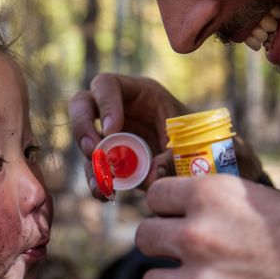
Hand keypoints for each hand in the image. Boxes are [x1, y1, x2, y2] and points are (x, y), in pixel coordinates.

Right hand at [69, 74, 187, 197]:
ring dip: (90, 162)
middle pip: (81, 104)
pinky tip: (104, 193)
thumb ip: (171, 157)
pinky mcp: (107, 154)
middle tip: (93, 151)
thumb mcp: (187, 140)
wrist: (197, 153)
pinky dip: (95, 181)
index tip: (111, 131)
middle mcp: (116, 107)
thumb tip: (152, 178)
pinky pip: (91, 165)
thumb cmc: (193, 136)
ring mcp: (107, 131)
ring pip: (83, 140)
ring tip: (102, 184)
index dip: (104, 105)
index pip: (106, 85)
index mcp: (137, 92)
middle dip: (82, 128)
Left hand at [138, 174, 279, 278]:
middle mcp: (198, 237)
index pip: (156, 196)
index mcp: (212, 196)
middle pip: (144, 237)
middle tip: (179, 253)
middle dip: (160, 245)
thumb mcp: (267, 203)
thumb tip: (186, 208)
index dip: (164, 208)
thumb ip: (221, 204)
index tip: (170, 217)